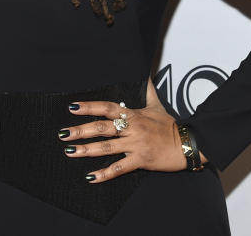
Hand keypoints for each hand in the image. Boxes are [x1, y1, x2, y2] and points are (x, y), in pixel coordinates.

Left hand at [59, 78, 192, 182]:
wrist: (187, 143)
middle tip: (63, 134)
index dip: (89, 107)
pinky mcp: (141, 160)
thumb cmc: (170, 125)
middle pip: (102, 127)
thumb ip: (148, 90)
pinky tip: (91, 177)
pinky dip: (105, 173)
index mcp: (133, 114)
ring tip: (70, 151)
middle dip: (80, 130)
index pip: (107, 107)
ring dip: (87, 150)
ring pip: (107, 147)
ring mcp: (136, 145)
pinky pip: (120, 167)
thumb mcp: (157, 105)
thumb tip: (146, 73)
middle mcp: (132, 128)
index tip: (72, 107)